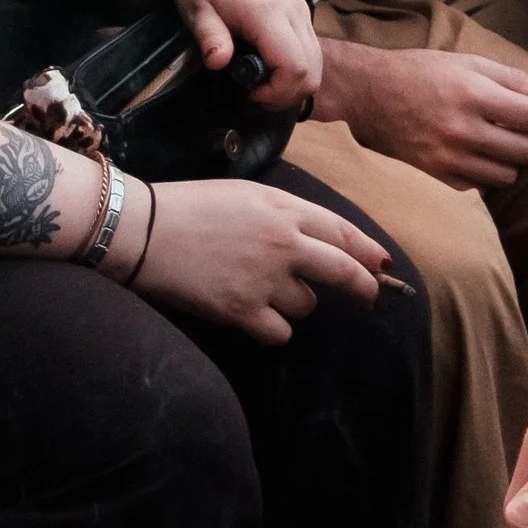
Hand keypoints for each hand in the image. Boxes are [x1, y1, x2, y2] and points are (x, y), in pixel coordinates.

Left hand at [125, 0, 317, 112]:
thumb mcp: (194, 8)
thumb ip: (210, 36)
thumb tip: (219, 63)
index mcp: (267, 12)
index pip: (296, 68)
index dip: (277, 93)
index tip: (248, 93)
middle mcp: (292, 9)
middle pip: (313, 70)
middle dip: (287, 93)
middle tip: (254, 92)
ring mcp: (299, 5)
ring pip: (316, 59)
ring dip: (292, 79)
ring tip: (258, 77)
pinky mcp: (298, 3)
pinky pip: (310, 44)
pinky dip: (296, 62)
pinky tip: (266, 58)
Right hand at [134, 176, 389, 341]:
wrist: (142, 230)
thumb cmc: (192, 206)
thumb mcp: (247, 194)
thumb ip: (287, 215)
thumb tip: (321, 241)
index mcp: (284, 210)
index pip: (344, 233)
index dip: (370, 252)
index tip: (384, 265)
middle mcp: (283, 244)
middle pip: (345, 272)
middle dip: (365, 289)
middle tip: (372, 299)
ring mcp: (264, 280)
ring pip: (307, 306)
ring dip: (295, 303)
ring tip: (259, 288)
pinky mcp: (242, 311)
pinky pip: (280, 333)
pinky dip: (271, 328)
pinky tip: (251, 314)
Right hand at [325, 37, 527, 191]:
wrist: (368, 94)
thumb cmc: (421, 72)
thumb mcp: (469, 62)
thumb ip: (515, 81)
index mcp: (474, 95)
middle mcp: (463, 130)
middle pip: (526, 150)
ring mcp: (448, 158)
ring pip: (507, 175)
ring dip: (513, 158)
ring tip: (503, 139)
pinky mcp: (435, 177)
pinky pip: (480, 188)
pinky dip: (488, 174)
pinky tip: (481, 155)